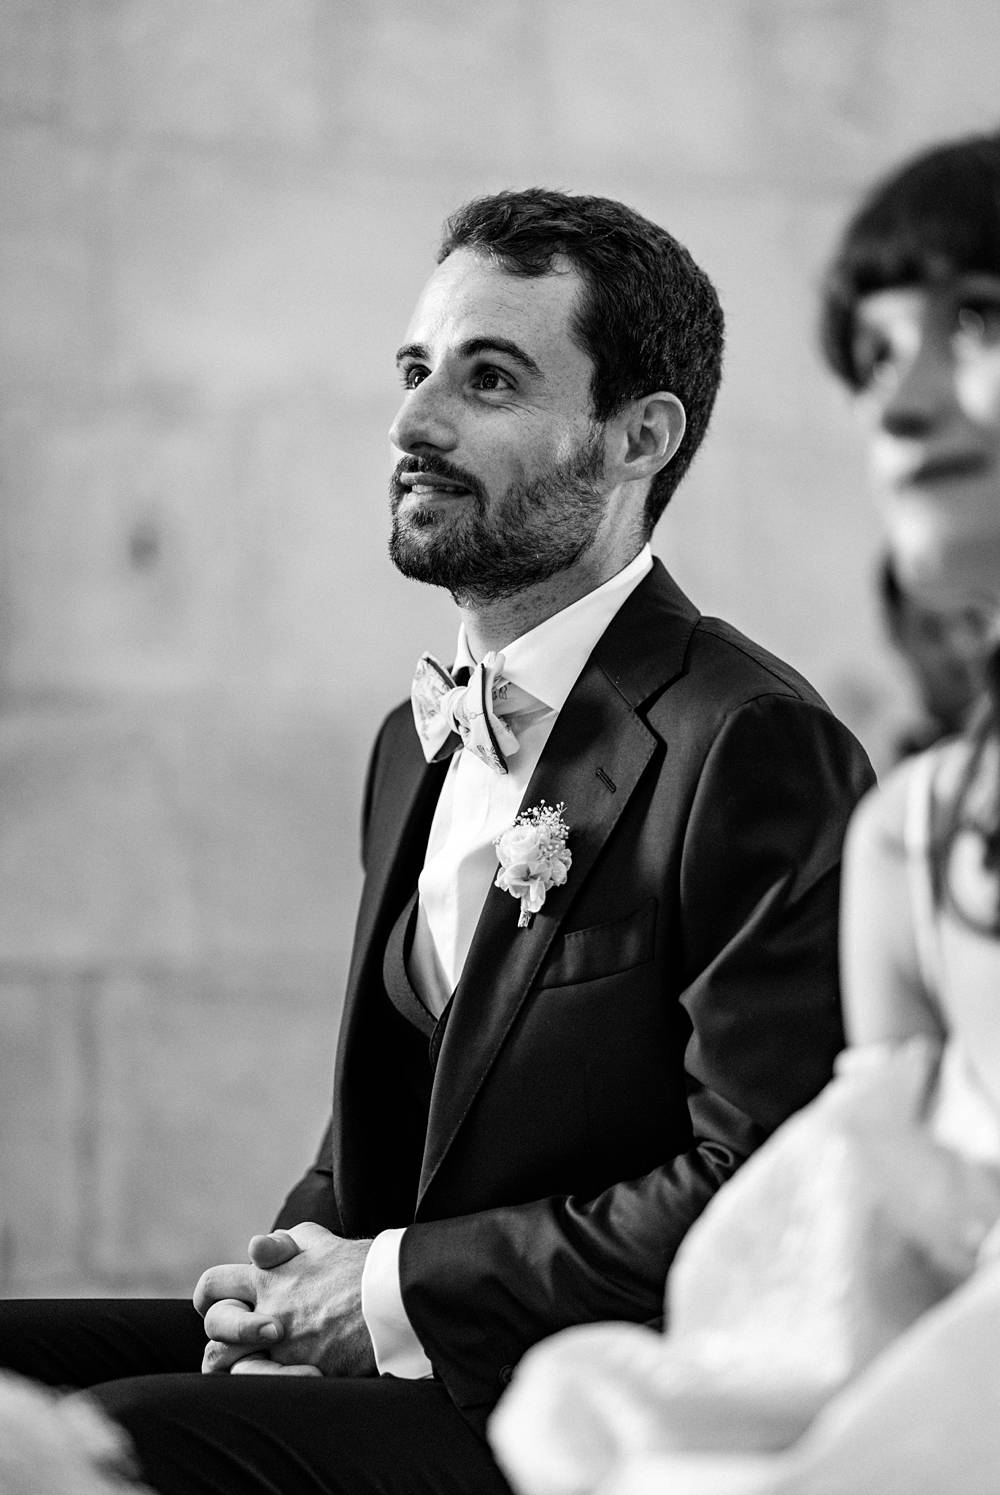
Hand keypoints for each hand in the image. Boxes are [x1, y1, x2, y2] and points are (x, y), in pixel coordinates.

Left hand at [194, 1223, 375, 1376]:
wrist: (393, 1293)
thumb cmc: (356, 1264)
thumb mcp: (316, 1240)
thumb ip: (281, 1243)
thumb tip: (255, 1249)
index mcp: (267, 1276)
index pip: (212, 1285)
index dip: (211, 1297)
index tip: (226, 1303)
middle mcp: (268, 1310)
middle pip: (214, 1330)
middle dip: (221, 1334)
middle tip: (246, 1336)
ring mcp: (284, 1345)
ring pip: (231, 1364)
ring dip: (239, 1361)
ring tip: (259, 1358)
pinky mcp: (303, 1370)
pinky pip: (264, 1384)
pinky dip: (265, 1381)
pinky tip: (280, 1374)